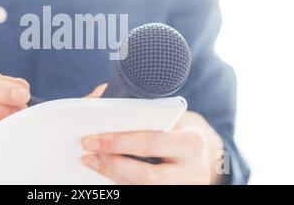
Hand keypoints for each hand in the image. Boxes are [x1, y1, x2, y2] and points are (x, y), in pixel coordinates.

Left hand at [81, 111, 224, 184]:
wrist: (205, 151)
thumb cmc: (180, 127)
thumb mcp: (171, 114)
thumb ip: (142, 108)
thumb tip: (98, 100)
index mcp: (192, 142)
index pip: (150, 143)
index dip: (117, 142)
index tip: (92, 138)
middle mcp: (193, 170)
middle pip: (145, 174)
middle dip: (112, 162)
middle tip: (88, 150)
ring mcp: (184, 187)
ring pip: (141, 187)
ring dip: (112, 174)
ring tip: (91, 160)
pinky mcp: (173, 194)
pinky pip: (141, 191)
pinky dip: (120, 181)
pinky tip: (105, 170)